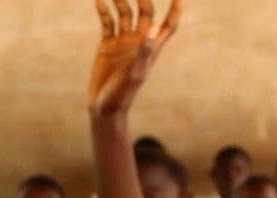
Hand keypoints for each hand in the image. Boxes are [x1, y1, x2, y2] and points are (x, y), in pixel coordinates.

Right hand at [88, 0, 181, 115]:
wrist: (105, 107)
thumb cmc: (123, 93)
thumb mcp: (135, 72)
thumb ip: (145, 49)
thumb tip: (155, 25)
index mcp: (151, 47)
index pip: (169, 24)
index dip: (175, 9)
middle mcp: (139, 41)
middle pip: (146, 12)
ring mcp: (123, 42)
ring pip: (125, 13)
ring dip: (120, 0)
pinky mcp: (108, 45)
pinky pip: (108, 22)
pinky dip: (104, 10)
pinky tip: (100, 0)